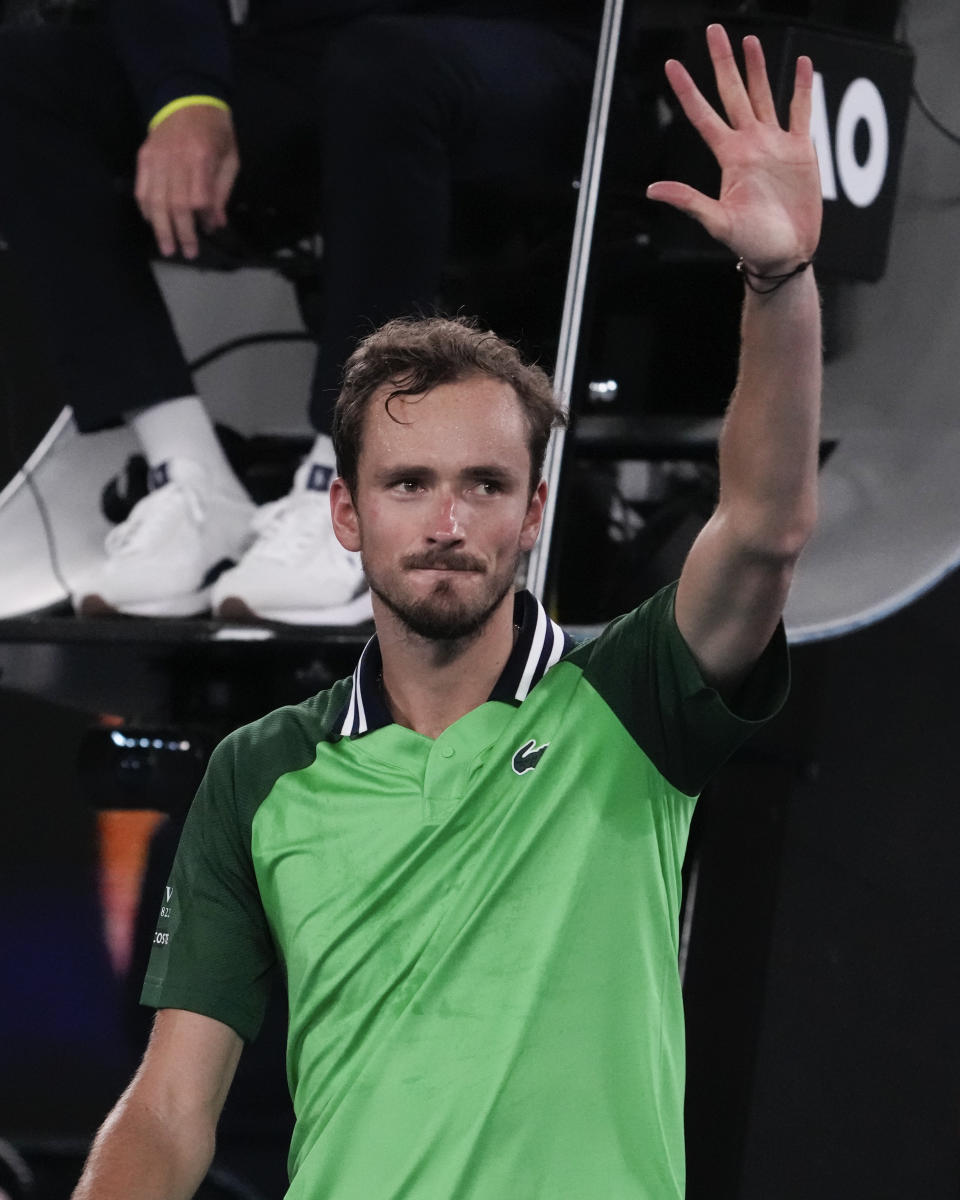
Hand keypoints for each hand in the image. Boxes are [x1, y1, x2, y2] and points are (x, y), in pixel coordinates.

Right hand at [135, 105, 239, 259]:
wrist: (187, 97)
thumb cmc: (215, 131)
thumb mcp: (230, 158)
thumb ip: (222, 191)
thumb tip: (215, 223)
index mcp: (201, 157)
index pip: (198, 198)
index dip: (202, 218)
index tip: (207, 229)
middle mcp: (176, 159)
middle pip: (175, 204)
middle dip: (181, 232)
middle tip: (186, 253)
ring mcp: (157, 158)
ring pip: (155, 200)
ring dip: (161, 228)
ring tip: (167, 247)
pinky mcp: (144, 157)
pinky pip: (142, 189)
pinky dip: (146, 208)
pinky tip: (153, 223)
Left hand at [646, 24, 820, 273]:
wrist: (786, 255)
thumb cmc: (751, 244)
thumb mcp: (718, 222)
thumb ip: (688, 201)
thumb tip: (652, 190)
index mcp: (729, 158)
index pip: (703, 116)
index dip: (687, 90)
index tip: (671, 65)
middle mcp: (750, 145)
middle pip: (733, 94)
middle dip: (723, 63)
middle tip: (713, 30)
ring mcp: (775, 145)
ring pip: (764, 96)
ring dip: (757, 69)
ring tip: (749, 40)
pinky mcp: (802, 151)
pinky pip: (801, 112)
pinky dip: (801, 88)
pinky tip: (801, 64)